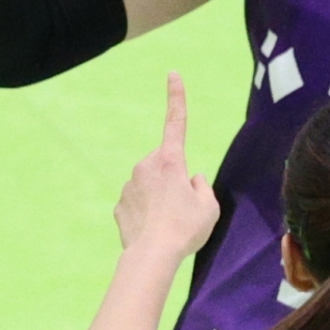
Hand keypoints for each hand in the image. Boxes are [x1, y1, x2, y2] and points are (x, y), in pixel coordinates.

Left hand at [115, 73, 219, 257]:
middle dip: (175, 180)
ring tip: (169, 224)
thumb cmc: (185, 229)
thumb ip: (203, 187)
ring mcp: (130, 185)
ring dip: (161, 198)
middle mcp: (146, 166)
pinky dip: (147, 214)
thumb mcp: (210, 207)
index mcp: (171, 161)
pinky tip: (153, 231)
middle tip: (184, 209)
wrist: (152, 255)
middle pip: (167, 166)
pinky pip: (139, 204)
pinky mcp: (120, 204)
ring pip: (151, 186)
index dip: (176, 97)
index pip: (176, 121)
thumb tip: (193, 180)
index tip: (172, 74)